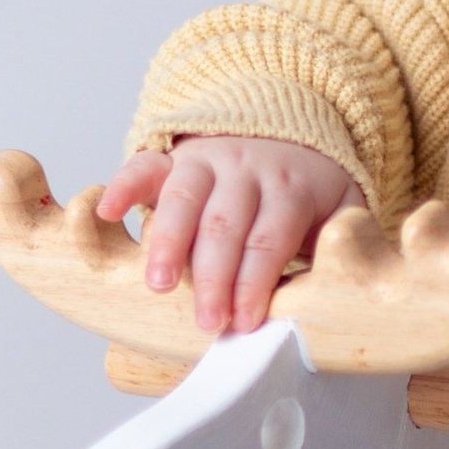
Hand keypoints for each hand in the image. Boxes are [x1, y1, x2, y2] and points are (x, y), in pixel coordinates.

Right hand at [96, 137, 363, 337]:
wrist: (289, 126)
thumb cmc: (309, 189)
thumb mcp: (340, 208)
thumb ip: (339, 246)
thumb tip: (338, 293)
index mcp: (289, 188)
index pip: (269, 239)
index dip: (256, 282)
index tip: (246, 321)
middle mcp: (246, 170)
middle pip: (226, 225)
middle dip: (214, 277)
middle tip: (207, 321)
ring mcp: (207, 160)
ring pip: (184, 198)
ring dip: (168, 242)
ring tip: (159, 284)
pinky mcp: (174, 157)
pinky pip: (145, 165)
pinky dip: (124, 185)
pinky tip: (108, 210)